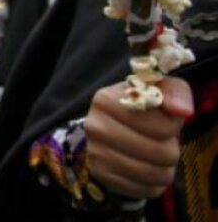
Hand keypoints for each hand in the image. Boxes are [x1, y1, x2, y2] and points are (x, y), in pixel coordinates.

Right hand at [85, 77, 192, 198]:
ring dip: (165, 168)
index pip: (163, 127)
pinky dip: (153, 183)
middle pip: (161, 153)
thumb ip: (175, 93)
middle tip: (163, 141)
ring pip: (155, 174)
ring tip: (158, 156)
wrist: (110, 124)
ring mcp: (96, 153)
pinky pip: (145, 189)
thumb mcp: (161, 89)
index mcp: (107, 100)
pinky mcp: (101, 175)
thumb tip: (182, 111)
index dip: (174, 126)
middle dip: (170, 149)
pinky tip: (147, 168)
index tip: (165, 120)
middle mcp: (96, 126)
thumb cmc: (141, 106)